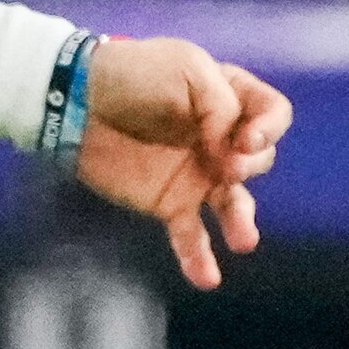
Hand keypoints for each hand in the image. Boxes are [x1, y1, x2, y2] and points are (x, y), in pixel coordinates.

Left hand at [71, 34, 290, 290]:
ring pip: (234, 204)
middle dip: (250, 164)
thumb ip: (221, 107)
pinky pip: (190, 235)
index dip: (268, 129)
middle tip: (227, 165)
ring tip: (244, 240)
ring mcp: (197, 174)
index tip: (244, 138)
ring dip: (241, 221)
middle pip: (260, 159)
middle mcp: (221, 140)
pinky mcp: (168, 202)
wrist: (75, 100)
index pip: (273, 116)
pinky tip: (207, 278)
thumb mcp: (186, 70)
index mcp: (231, 98)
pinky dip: (199, 257)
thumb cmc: (131, 74)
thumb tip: (232, 152)